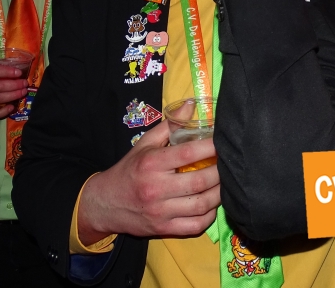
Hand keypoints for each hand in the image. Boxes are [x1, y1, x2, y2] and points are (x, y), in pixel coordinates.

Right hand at [76, 121, 219, 243]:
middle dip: (220, 172)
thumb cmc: (129, 170)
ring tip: (225, 183)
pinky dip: (209, 216)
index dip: (211, 147)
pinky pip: (195, 226)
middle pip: (199, 181)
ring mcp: (160, 211)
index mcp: (152, 163)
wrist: (105, 204)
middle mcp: (156, 188)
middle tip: (229, 164)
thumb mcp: (144, 144)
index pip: (188, 153)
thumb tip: (191, 104)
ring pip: (201, 205)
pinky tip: (212, 204)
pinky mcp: (163, 229)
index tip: (224, 141)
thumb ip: (170, 125)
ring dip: (219, 194)